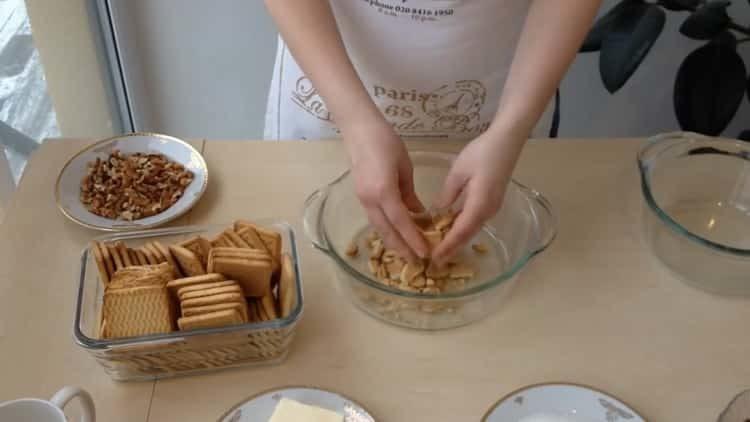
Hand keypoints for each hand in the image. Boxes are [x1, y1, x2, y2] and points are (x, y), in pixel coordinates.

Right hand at [343, 117, 427, 260]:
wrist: (359, 129)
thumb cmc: (386, 142)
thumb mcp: (404, 168)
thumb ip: (410, 193)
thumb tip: (418, 213)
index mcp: (383, 192)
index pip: (401, 222)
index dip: (412, 239)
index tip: (424, 252)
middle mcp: (370, 200)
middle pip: (386, 231)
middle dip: (401, 248)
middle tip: (415, 262)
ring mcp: (362, 199)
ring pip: (378, 227)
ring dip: (392, 241)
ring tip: (406, 253)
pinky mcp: (360, 195)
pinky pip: (374, 218)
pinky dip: (386, 228)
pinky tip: (395, 233)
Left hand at [431, 129, 523, 262]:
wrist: (507, 141)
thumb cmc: (482, 153)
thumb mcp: (458, 172)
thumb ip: (448, 194)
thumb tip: (437, 212)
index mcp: (479, 205)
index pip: (461, 232)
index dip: (447, 247)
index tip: (434, 259)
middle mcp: (488, 211)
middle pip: (467, 235)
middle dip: (451, 248)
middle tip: (433, 261)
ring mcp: (492, 207)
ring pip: (471, 229)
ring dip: (456, 240)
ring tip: (439, 249)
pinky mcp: (492, 202)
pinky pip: (475, 220)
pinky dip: (462, 228)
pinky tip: (449, 229)